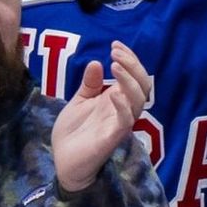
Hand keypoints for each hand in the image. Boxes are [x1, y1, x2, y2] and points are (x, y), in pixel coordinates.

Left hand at [51, 41, 151, 191]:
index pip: (134, 75)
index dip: (130, 58)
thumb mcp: (79, 102)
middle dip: (133, 64)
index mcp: (117, 99)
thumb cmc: (73, 132)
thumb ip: (89, 84)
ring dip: (130, 79)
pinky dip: (123, 105)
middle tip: (115, 52)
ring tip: (114, 64)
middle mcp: (123, 109)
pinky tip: (112, 92)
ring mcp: (119, 123)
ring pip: (139, 100)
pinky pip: (126, 121)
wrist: (62, 161)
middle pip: (143, 84)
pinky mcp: (112, 138)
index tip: (115, 44)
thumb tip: (96, 62)